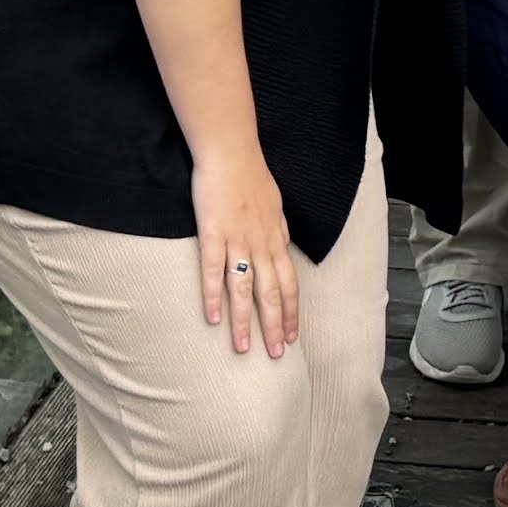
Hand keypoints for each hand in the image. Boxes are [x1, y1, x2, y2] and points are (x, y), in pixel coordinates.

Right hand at [192, 153, 300, 356]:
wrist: (231, 152)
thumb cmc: (251, 176)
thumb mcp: (274, 206)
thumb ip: (276, 231)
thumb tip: (281, 247)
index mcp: (276, 239)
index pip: (289, 283)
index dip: (292, 311)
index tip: (293, 335)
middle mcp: (261, 245)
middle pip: (272, 294)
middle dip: (275, 326)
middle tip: (277, 355)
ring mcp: (237, 241)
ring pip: (244, 290)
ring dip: (246, 322)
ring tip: (244, 349)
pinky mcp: (213, 234)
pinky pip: (213, 271)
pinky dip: (213, 296)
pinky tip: (213, 319)